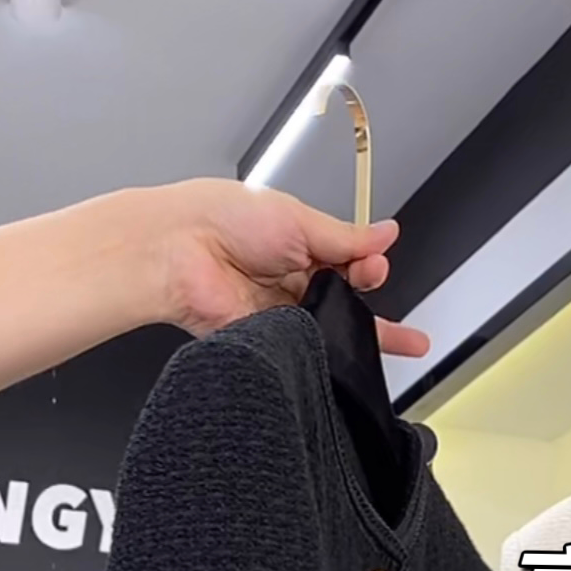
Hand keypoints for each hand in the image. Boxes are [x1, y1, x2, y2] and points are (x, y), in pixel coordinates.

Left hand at [152, 181, 429, 359]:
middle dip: (373, 309)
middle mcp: (291, 281)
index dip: (369, 268)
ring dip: (359, 336)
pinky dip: (323, 349)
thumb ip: (348, 238)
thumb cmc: (223, 219)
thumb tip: (385, 234)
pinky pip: (306, 351)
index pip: (350, 265)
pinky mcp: (268, 341)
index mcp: (301, 246)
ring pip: (331, 334)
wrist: (179, 250)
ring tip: (390, 336)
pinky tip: (335, 341)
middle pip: (345, 305)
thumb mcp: (300, 220)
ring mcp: (281, 315)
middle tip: (377, 297)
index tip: (376, 267)